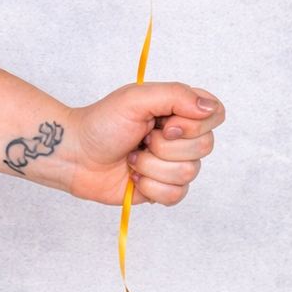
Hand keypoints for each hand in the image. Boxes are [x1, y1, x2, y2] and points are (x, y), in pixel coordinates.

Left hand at [62, 82, 224, 205]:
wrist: (76, 155)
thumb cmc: (102, 122)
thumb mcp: (136, 98)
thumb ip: (176, 96)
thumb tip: (210, 108)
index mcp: (178, 109)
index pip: (214, 114)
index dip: (193, 123)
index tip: (166, 123)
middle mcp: (181, 136)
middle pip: (205, 147)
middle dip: (165, 146)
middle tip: (142, 138)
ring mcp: (173, 164)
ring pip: (189, 173)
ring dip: (152, 166)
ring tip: (133, 157)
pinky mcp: (163, 189)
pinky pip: (176, 195)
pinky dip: (150, 186)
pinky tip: (134, 176)